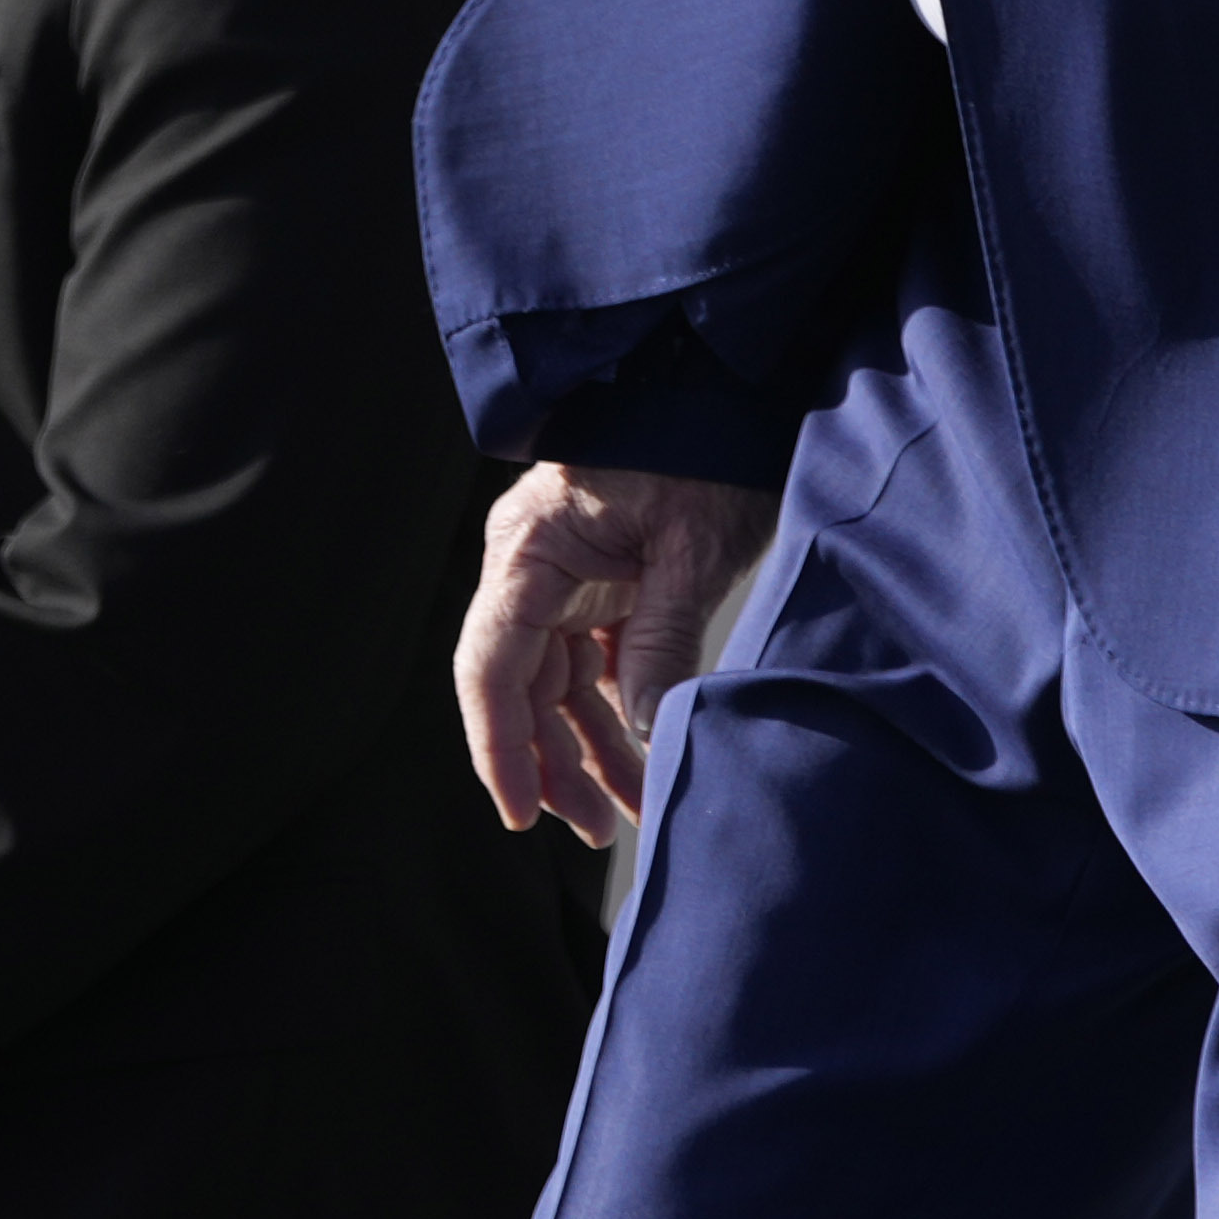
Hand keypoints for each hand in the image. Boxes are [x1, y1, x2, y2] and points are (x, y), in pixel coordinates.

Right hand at [452, 462, 780, 847]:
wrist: (728, 386)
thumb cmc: (705, 444)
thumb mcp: (691, 544)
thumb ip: (661, 636)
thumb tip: (644, 730)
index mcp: (528, 549)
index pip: (491, 669)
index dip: (500, 749)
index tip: (520, 814)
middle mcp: (530, 566)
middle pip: (519, 688)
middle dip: (551, 764)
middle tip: (594, 832)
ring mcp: (563, 575)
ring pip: (556, 686)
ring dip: (586, 749)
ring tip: (628, 812)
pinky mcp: (600, 582)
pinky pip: (592, 664)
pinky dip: (614, 713)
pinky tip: (639, 759)